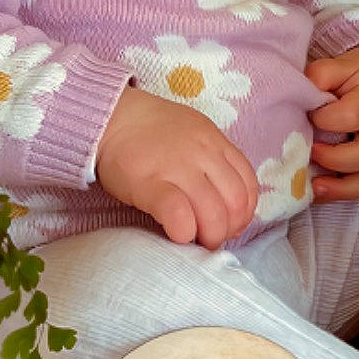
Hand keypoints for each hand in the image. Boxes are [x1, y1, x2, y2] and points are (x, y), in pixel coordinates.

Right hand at [95, 85, 257, 249]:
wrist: (110, 118)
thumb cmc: (150, 131)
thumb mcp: (193, 134)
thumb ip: (212, 161)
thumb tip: (226, 203)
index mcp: (215, 142)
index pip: (248, 184)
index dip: (244, 212)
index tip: (230, 224)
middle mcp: (203, 154)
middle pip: (235, 203)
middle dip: (228, 229)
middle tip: (211, 237)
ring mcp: (178, 168)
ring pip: (213, 212)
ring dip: (209, 236)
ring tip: (195, 240)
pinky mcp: (150, 184)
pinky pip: (179, 215)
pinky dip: (184, 231)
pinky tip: (177, 234)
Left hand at [305, 42, 358, 202]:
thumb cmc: (356, 73)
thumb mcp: (339, 64)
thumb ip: (320, 75)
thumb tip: (302, 97)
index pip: (353, 115)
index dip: (326, 119)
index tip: (309, 115)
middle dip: (334, 159)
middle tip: (310, 150)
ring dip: (341, 187)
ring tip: (314, 186)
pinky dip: (342, 193)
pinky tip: (318, 191)